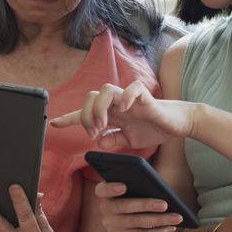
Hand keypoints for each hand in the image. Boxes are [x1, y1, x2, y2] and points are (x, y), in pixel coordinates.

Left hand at [50, 81, 194, 148]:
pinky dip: (125, 97)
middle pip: (91, 97)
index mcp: (112, 114)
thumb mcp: (130, 140)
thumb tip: (99, 142)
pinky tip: (125, 109)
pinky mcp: (145, 96)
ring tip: (104, 124)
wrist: (176, 124)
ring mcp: (130, 98)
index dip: (70, 118)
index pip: (86, 113)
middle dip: (86, 115)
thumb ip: (114, 140)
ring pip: (106, 90)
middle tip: (94, 132)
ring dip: (100, 108)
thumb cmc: (153, 128)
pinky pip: (131, 89)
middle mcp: (118, 103)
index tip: (55, 124)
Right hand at [95, 181, 181, 231]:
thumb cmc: (134, 198)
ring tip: (177, 217)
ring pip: (136, 222)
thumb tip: (160, 188)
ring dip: (159, 220)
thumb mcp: (133, 190)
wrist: (125, 224)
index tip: (124, 186)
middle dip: (145, 205)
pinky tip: (171, 227)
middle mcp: (105, 208)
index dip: (112, 188)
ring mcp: (110, 225)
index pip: (103, 189)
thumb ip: (140, 185)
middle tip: (165, 204)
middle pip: (123, 206)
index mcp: (105, 192)